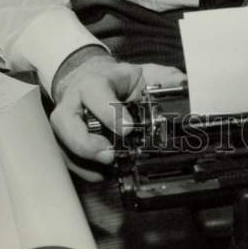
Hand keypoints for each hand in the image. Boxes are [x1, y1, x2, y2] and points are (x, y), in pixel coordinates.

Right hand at [50, 46, 184, 163]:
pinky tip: (102, 173)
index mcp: (93, 83)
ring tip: (108, 168)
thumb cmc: (116, 81)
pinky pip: (68, 161)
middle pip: (66, 123)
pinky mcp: (64, 142)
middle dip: (86, 144)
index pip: (96, 93)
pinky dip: (84, 171)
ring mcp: (65, 125)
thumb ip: (163, 79)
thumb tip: (184, 85)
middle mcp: (73, 103)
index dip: (110, 112)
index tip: (128, 129)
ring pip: (63, 145)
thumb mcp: (140, 74)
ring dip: (84, 162)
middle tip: (110, 155)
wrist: (90, 84)